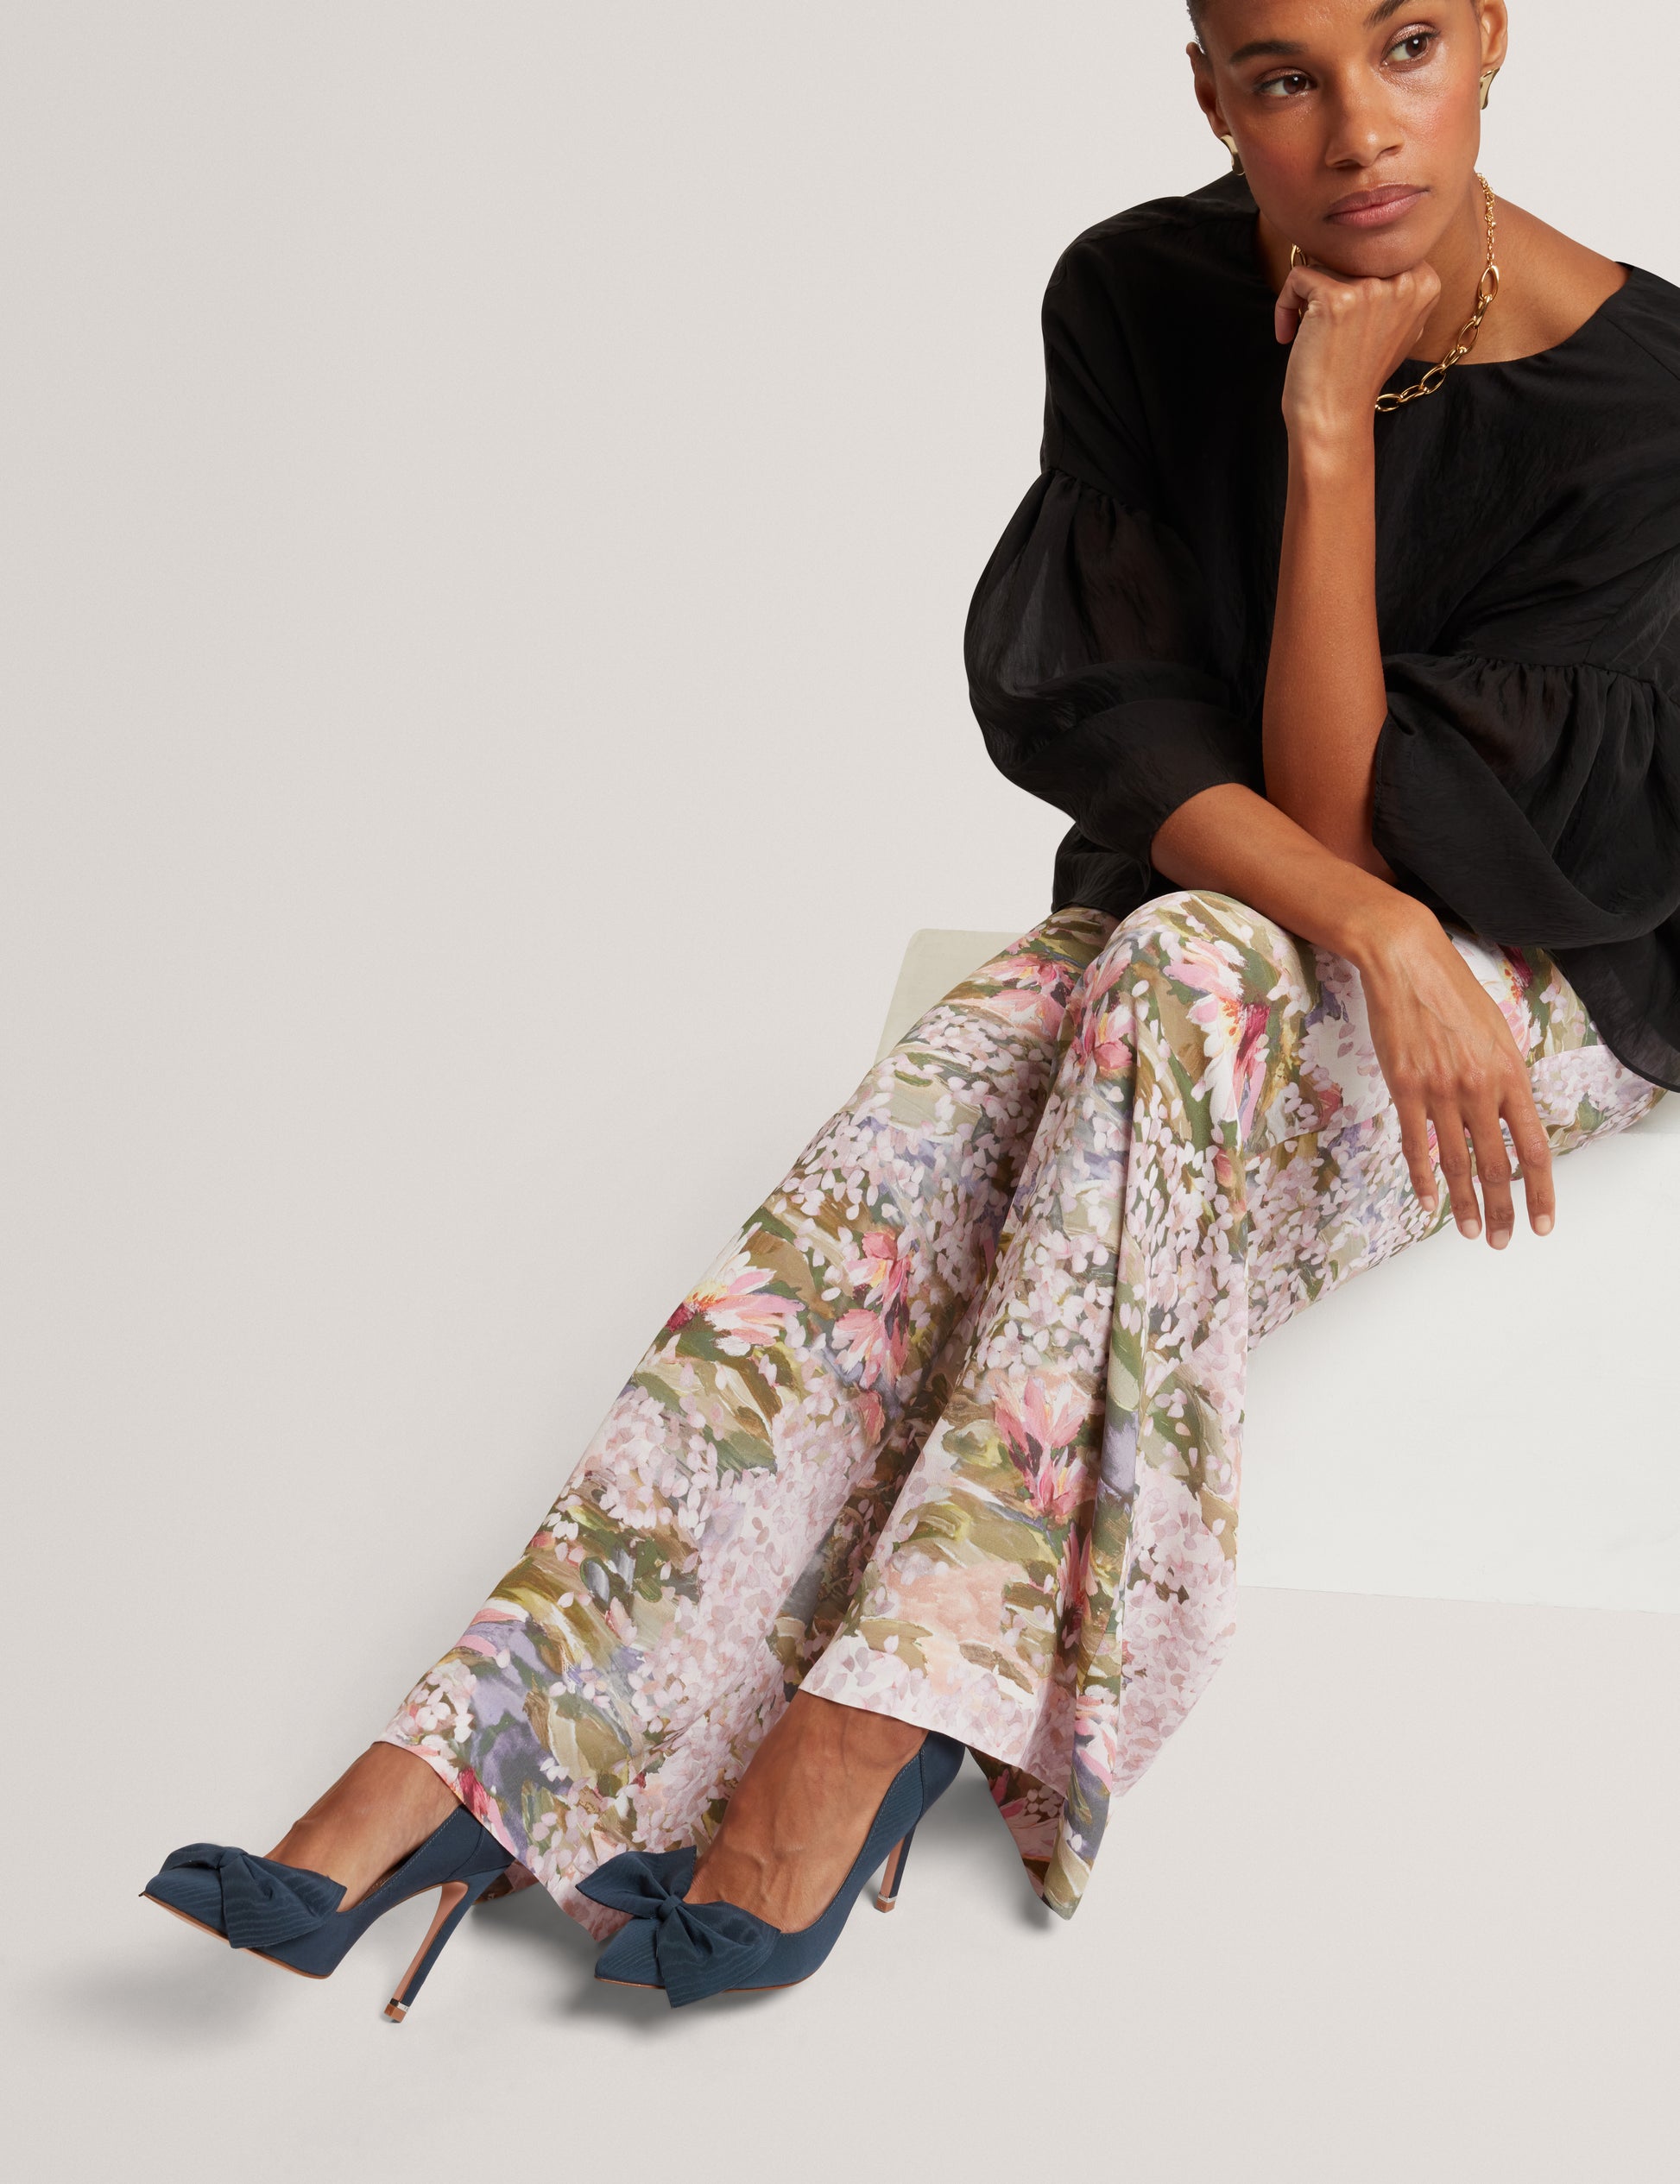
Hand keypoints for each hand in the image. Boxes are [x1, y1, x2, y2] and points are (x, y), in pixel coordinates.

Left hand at [1275, 258, 1441, 448]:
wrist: (1334, 416)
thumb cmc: (1356, 373)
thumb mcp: (1395, 326)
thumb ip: (1394, 287)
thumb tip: (1376, 251)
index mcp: (1426, 283)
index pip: (1379, 250)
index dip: (1353, 276)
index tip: (1344, 313)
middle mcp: (1405, 281)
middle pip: (1351, 251)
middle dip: (1329, 282)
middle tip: (1322, 323)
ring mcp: (1372, 288)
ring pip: (1324, 261)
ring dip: (1306, 296)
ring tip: (1307, 331)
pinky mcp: (1337, 298)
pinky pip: (1297, 276)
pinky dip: (1284, 305)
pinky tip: (1288, 335)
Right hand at [1353, 906, 1554, 1247]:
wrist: (1406, 963)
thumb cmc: (1453, 992)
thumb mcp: (1498, 1033)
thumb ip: (1507, 1078)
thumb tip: (1513, 1116)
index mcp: (1510, 1075)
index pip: (1535, 1148)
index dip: (1542, 1191)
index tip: (1544, 1222)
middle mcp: (1480, 1088)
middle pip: (1497, 1165)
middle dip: (1504, 1210)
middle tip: (1504, 1241)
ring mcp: (1441, 1090)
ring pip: (1458, 1162)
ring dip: (1466, 1204)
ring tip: (1472, 1233)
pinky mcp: (1405, 1088)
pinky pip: (1416, 1143)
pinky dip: (1424, 1177)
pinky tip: (1430, 1201)